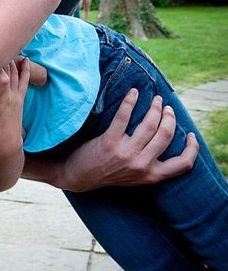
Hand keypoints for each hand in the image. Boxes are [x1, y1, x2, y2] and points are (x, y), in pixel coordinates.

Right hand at [0, 59, 29, 150]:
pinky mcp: (20, 99)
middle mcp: (8, 96)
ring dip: (10, 60)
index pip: (0, 77)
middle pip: (8, 70)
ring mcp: (15, 96)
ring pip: (15, 73)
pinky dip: (25, 69)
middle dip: (0, 58)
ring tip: (2, 49)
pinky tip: (24, 59)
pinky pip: (25, 80)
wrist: (6, 145)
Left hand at [58, 88, 198, 191]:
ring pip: (149, 124)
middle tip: (165, 107)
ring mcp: (125, 153)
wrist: (78, 177)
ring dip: (154, 107)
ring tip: (154, 99)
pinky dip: (130, 101)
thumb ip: (151, 163)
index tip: (190, 135)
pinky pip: (123, 117)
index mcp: (151, 175)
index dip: (192, 148)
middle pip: (166, 134)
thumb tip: (165, 139)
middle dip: (169, 117)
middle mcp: (141, 165)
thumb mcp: (135, 176)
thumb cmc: (108, 172)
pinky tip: (133, 93)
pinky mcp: (109, 142)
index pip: (183, 164)